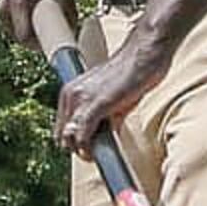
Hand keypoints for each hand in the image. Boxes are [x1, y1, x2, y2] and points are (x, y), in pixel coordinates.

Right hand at [0, 0, 74, 53]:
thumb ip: (68, 11)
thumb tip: (72, 35)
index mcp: (16, 1)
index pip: (26, 39)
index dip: (45, 46)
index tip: (61, 45)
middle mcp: (3, 7)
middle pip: (24, 40)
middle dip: (44, 40)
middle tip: (62, 31)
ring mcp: (2, 10)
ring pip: (23, 36)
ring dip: (39, 33)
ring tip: (54, 18)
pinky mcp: (5, 11)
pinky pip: (21, 28)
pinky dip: (34, 27)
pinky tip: (46, 17)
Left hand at [54, 35, 164, 158]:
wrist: (144, 54)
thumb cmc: (132, 73)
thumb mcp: (111, 97)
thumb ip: (104, 116)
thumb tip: (106, 137)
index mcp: (71, 91)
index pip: (62, 127)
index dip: (74, 141)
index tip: (90, 147)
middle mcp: (71, 94)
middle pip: (62, 136)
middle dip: (77, 147)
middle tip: (96, 150)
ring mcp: (81, 99)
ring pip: (69, 139)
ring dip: (83, 150)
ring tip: (98, 151)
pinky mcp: (96, 105)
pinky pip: (83, 136)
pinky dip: (89, 148)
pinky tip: (100, 150)